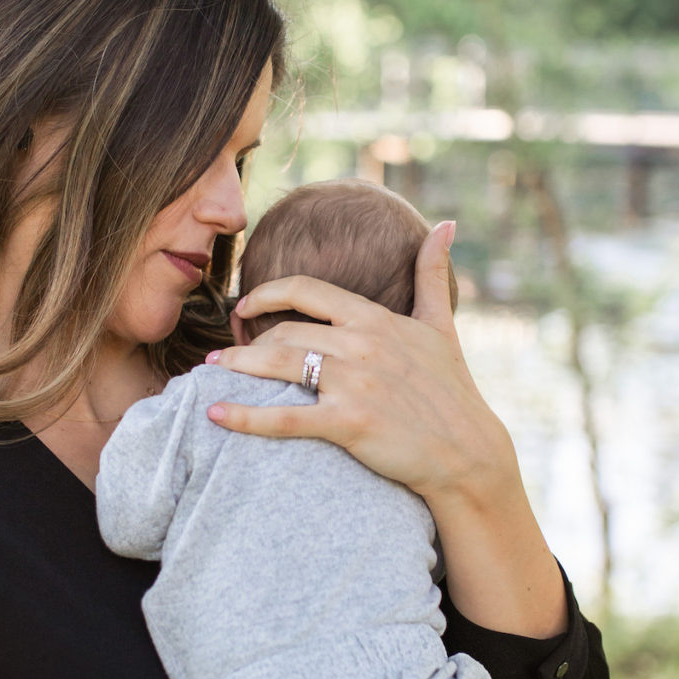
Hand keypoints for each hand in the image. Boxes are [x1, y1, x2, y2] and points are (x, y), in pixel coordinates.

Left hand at [202, 221, 513, 505]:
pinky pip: (285, 417)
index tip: (244, 305)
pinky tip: (216, 414)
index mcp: (376, 319)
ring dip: (236, 365)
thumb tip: (444, 225)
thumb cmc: (453, 391)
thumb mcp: (442, 325)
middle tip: (221, 353)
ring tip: (209, 370)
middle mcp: (361, 345)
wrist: (469, 452)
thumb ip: (432, 273)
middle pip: (284, 331)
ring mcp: (354, 383)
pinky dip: (245, 416)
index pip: (307, 291)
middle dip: (246, 340)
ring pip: (278, 364)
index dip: (267, 293)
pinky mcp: (349, 423)